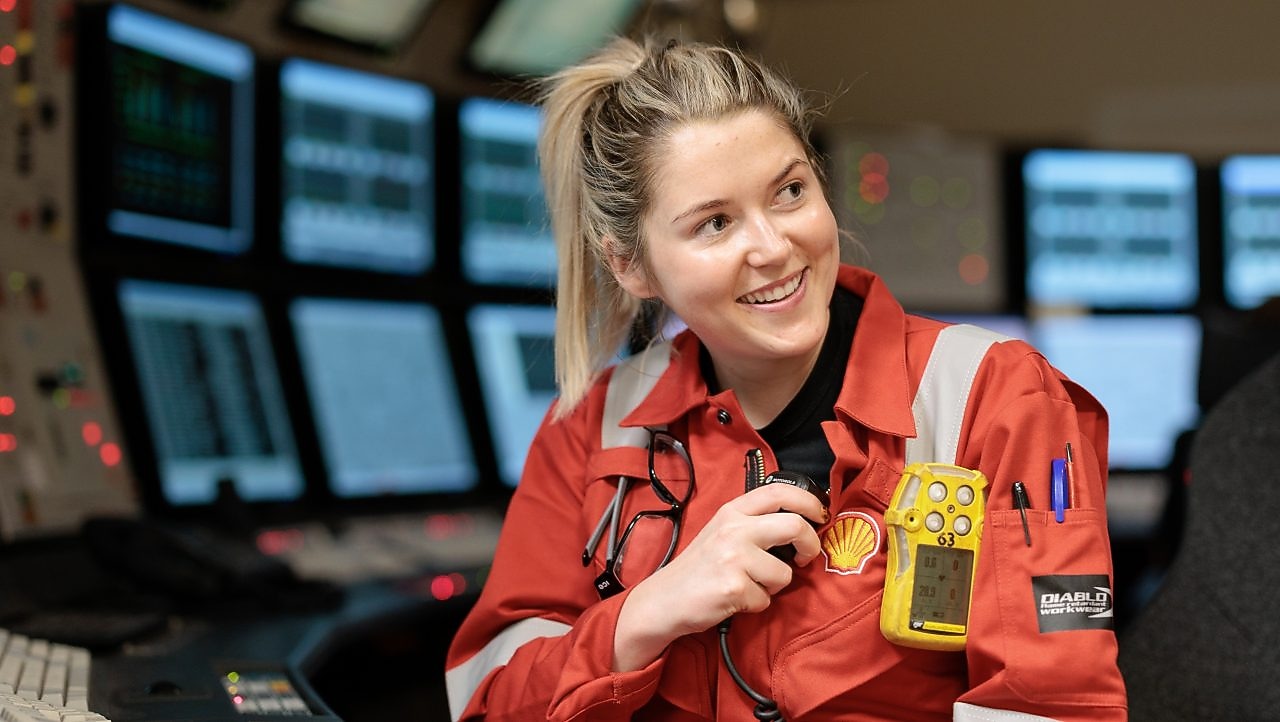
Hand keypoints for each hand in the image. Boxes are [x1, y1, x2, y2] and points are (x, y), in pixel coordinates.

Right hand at [611, 482, 826, 670]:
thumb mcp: (722, 531)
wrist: (665, 599)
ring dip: (774, 585)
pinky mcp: (734, 587)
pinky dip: (756, 604)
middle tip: (804, 558)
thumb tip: (800, 523)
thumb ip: (754, 522)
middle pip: (795, 526)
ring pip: (785, 573)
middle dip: (810, 546)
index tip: (820, 515)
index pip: (779, 492)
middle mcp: (733, 528)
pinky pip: (767, 599)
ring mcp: (734, 557)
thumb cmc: (699, 568)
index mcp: (732, 511)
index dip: (808, 501)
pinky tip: (736, 599)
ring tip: (750, 585)